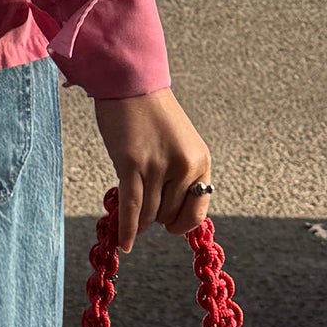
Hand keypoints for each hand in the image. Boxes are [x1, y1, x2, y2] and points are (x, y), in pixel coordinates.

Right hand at [95, 89, 212, 254]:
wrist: (130, 83)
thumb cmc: (153, 114)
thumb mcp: (181, 144)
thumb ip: (182, 176)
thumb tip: (171, 216)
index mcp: (200, 161)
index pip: (197, 212)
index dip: (181, 223)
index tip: (170, 225)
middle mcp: (183, 166)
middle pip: (169, 215)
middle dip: (157, 217)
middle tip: (144, 207)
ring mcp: (157, 166)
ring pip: (150, 214)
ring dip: (141, 220)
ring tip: (131, 218)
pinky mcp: (130, 164)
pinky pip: (132, 207)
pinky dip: (129, 229)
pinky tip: (126, 243)